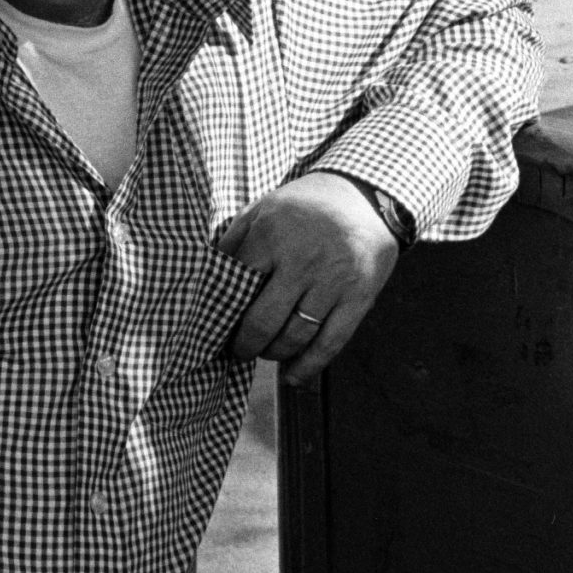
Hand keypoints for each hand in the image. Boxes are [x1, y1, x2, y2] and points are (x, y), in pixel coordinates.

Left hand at [220, 170, 400, 386]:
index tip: (214, 326)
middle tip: (238, 350)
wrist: (366, 197)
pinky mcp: (359, 298)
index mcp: (271, 233)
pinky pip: (330, 343)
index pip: (236, 285)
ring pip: (295, 336)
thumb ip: (235, 240)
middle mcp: (302, 259)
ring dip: (274, 353)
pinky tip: (292, 375)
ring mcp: (333, 281)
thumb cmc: (305, 206)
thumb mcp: (264, 209)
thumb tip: (206, 276)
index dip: (222, 311)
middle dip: (245, 344)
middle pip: (262, 320)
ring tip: (265, 353)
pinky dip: (308, 366)